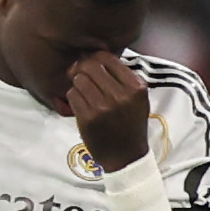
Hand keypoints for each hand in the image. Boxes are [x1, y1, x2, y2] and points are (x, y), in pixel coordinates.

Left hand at [58, 49, 151, 169]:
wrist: (126, 154)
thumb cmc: (130, 122)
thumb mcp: (137, 98)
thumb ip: (121, 77)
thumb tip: (93, 55)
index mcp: (136, 87)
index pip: (107, 58)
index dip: (94, 58)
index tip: (90, 64)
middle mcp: (121, 95)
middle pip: (89, 66)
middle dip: (81, 68)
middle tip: (79, 74)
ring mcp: (103, 107)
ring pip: (78, 79)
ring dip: (77, 84)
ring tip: (84, 93)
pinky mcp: (88, 117)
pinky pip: (72, 95)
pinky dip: (73, 97)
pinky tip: (81, 104)